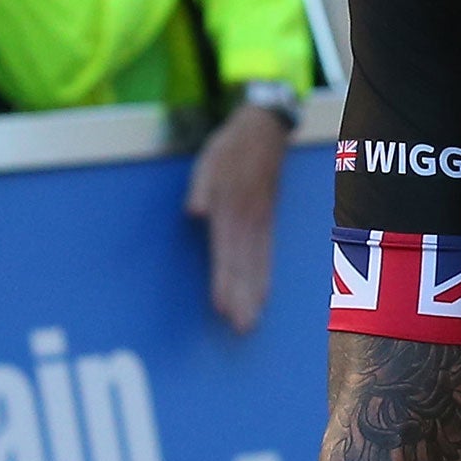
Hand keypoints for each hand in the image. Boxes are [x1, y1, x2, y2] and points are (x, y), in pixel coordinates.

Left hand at [185, 103, 290, 332]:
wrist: (263, 132)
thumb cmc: (230, 149)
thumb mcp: (209, 161)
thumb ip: (201, 188)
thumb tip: (193, 211)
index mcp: (231, 210)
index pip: (226, 252)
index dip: (223, 280)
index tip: (221, 306)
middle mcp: (248, 222)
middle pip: (245, 266)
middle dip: (242, 299)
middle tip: (241, 328)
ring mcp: (260, 224)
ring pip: (257, 265)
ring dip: (254, 295)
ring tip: (250, 322)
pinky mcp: (265, 223)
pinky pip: (266, 256)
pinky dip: (264, 278)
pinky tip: (262, 297)